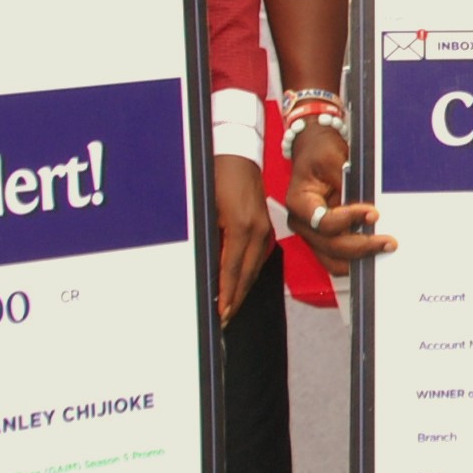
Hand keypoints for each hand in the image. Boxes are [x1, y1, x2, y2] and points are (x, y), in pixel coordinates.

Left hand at [212, 154, 273, 321]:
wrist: (237, 154)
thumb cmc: (218, 176)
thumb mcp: (206, 209)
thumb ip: (209, 241)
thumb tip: (207, 269)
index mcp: (242, 227)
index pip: (232, 271)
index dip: (225, 295)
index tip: (219, 312)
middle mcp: (258, 231)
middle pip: (247, 276)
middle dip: (235, 299)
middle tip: (223, 319)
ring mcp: (265, 230)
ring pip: (254, 269)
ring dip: (241, 289)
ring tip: (229, 307)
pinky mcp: (265, 228)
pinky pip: (258, 258)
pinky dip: (248, 274)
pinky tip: (239, 284)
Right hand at [283, 122, 394, 276]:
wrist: (316, 150)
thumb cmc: (321, 152)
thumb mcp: (332, 158)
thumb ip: (346, 182)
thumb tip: (366, 206)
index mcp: (299, 202)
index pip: (322, 222)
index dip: (349, 221)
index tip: (372, 213)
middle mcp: (303, 223)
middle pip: (330, 246)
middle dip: (361, 247)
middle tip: (388, 242)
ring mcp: (313, 234)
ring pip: (334, 260)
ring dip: (360, 258)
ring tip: (384, 249)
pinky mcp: (326, 238)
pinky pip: (340, 257)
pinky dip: (357, 258)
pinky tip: (375, 250)